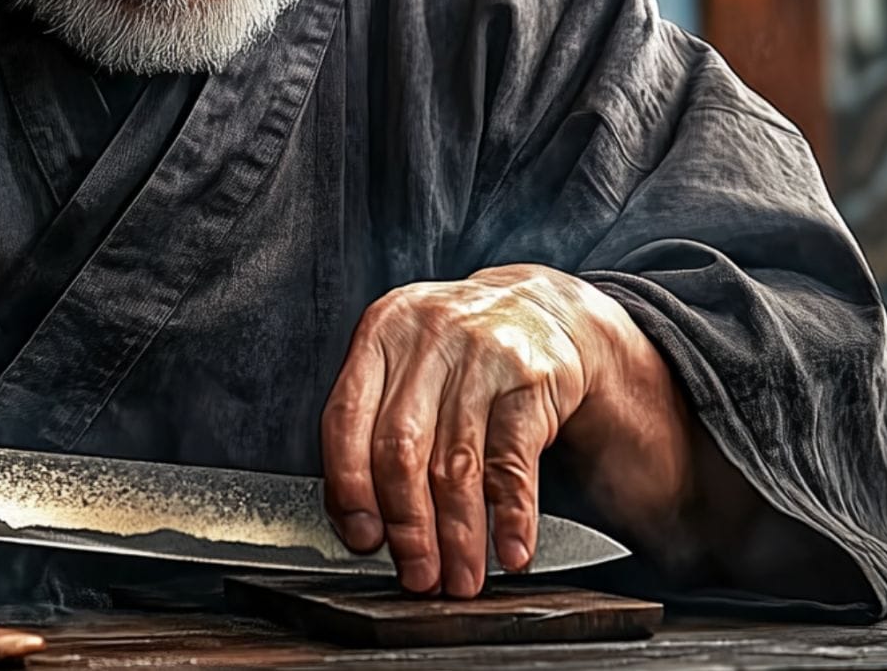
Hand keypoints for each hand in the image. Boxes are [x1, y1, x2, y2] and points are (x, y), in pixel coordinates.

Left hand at [321, 264, 648, 597]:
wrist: (539, 308)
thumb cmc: (454, 355)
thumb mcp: (405, 367)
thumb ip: (373, 427)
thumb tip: (358, 522)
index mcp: (379, 335)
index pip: (346, 420)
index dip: (349, 489)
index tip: (363, 539)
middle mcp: (426, 340)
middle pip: (402, 450)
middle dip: (408, 527)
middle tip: (418, 576)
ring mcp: (481, 355)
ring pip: (459, 463)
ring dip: (459, 535)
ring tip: (462, 579)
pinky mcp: (532, 378)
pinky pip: (515, 460)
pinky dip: (514, 515)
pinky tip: (511, 551)